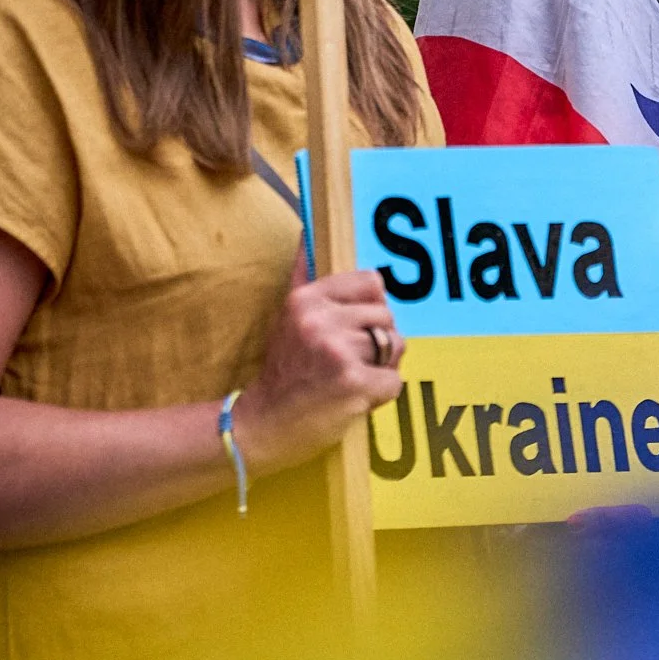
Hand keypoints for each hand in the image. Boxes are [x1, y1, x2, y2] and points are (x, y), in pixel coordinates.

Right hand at [236, 252, 404, 477]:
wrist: (262, 424)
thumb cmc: (283, 371)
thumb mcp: (287, 318)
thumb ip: (303, 277)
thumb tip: (306, 235)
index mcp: (307, 299)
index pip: (373, 282)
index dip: (371, 308)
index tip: (352, 327)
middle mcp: (321, 319)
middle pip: (387, 317)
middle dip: (377, 342)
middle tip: (345, 362)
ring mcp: (338, 351)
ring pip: (395, 348)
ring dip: (380, 368)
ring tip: (347, 379)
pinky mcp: (353, 382)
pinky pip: (394, 382)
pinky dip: (380, 395)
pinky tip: (352, 398)